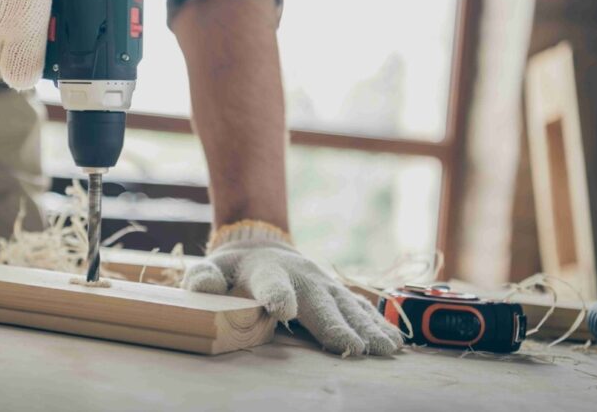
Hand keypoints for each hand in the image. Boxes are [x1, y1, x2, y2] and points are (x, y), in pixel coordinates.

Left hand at [183, 221, 403, 356]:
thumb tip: (202, 288)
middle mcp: (301, 278)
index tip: (284, 309)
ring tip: (382, 350)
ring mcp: (323, 285)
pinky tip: (394, 341)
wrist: (263, 246)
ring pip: (347, 307)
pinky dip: (378, 324)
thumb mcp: (214, 269)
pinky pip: (361, 309)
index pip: (271, 284)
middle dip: (335, 324)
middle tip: (352, 348)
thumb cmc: (235, 269)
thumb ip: (204, 279)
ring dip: (366, 328)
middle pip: (319, 302)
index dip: (276, 295)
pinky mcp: (337, 294)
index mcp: (266, 273)